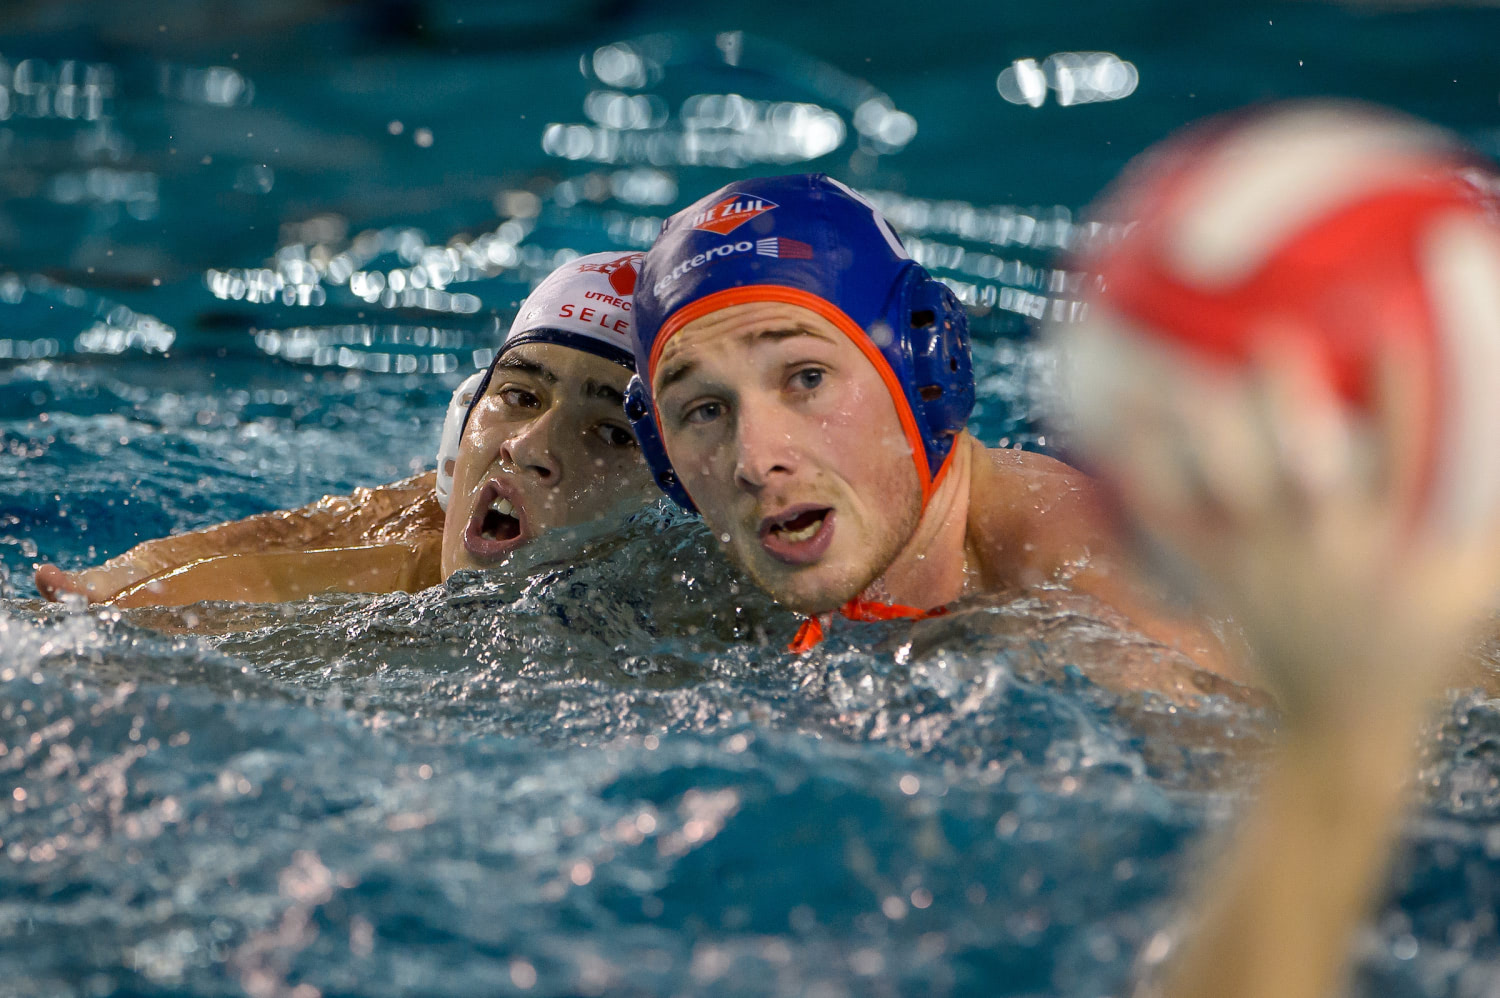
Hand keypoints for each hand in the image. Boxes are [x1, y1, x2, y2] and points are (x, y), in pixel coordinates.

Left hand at [1071, 319, 1499, 722]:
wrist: (1342, 724)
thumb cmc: (1416, 638)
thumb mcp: (1466, 583)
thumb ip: (1487, 512)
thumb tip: (1498, 409)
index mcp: (1399, 545)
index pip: (1411, 452)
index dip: (1404, 385)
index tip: (1388, 317)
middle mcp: (1330, 552)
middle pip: (1305, 468)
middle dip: (1289, 405)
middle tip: (1268, 334)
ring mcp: (1266, 568)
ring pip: (1225, 490)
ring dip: (1200, 431)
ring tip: (1173, 369)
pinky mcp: (1218, 580)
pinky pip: (1170, 523)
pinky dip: (1143, 474)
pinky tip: (1119, 420)